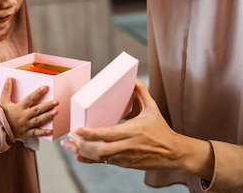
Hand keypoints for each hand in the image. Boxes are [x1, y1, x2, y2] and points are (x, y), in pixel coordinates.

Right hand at [0, 77, 57, 138]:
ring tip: (56, 112)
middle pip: (37, 110)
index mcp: (19, 107)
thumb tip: (8, 78)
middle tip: (56, 102)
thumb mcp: (2, 101)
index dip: (38, 93)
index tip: (45, 87)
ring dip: (48, 116)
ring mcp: (26, 125)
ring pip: (39, 120)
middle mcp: (24, 116)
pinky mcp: (27, 133)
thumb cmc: (0, 115)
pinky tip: (51, 131)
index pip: (30, 99)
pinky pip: (36, 133)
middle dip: (47, 105)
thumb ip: (6, 89)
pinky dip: (44, 132)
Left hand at [61, 80, 211, 175]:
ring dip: (83, 152)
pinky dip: (90, 160)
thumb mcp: (153, 108)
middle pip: (101, 149)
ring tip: (68, 145)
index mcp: (133, 131)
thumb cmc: (161, 129)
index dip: (92, 133)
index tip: (78, 129)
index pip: (109, 134)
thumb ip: (142, 93)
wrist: (173, 153)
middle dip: (82, 145)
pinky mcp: (124, 164)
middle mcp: (128, 146)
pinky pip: (104, 163)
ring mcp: (125, 157)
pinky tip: (79, 156)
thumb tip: (133, 79)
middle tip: (69, 138)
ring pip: (100, 158)